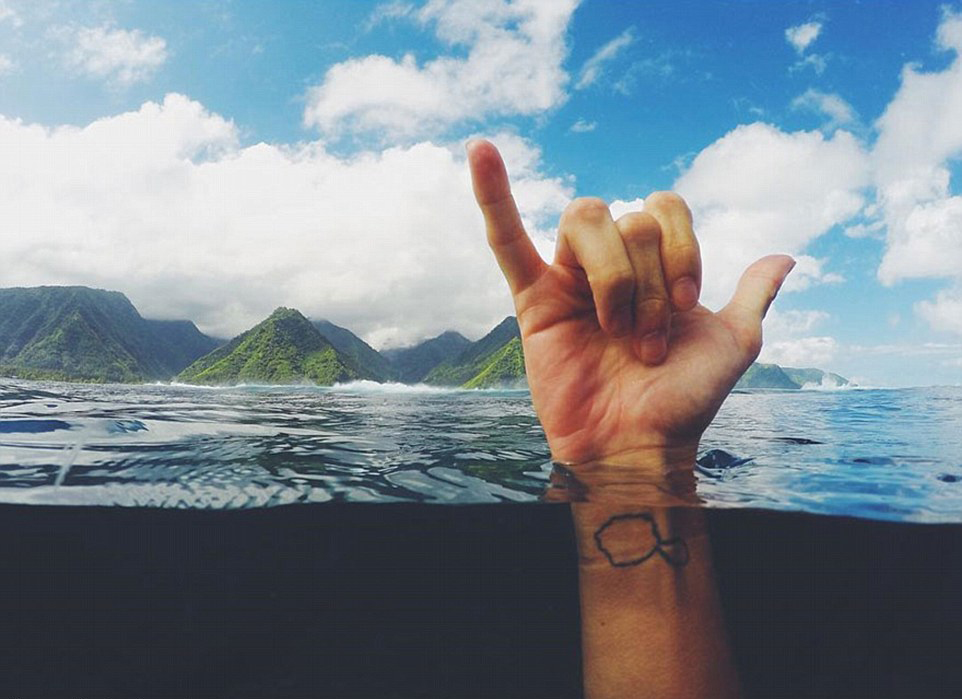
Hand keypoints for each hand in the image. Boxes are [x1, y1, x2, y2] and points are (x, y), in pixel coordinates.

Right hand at [467, 139, 794, 468]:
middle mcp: (612, 264)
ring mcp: (569, 278)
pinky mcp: (533, 299)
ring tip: (616, 330)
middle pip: (628, 220)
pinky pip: (506, 239)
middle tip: (649, 339)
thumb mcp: (734, 344)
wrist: (639, 444)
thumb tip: (785, 257)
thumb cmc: (683, 400)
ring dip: (613, 276)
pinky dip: (492, 194)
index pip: (663, 210)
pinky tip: (480, 150)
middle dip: (649, 280)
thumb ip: (751, 296)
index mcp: (653, 267)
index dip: (681, 248)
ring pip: (585, 221)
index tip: (687, 303)